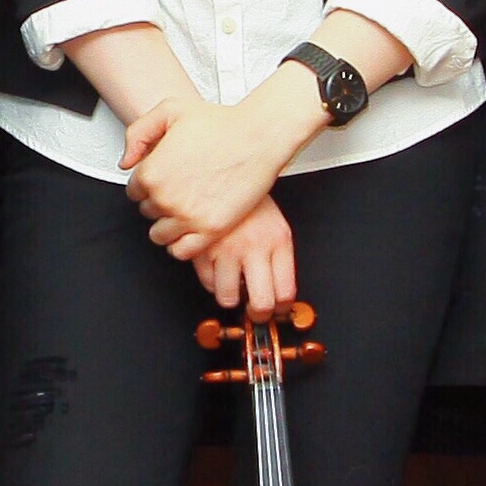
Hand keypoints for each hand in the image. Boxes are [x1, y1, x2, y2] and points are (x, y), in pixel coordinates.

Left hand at [122, 78, 323, 249]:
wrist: (257, 137)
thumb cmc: (220, 123)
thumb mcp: (169, 110)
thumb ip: (138, 133)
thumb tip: (126, 162)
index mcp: (152, 172)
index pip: (134, 191)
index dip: (149, 183)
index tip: (165, 178)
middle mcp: (165, 197)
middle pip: (147, 211)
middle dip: (160, 202)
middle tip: (181, 188)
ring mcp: (187, 216)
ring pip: (160, 234)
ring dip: (168, 224)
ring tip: (185, 209)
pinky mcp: (210, 230)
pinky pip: (181, 251)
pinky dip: (181, 244)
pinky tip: (191, 228)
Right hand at [190, 199, 296, 313]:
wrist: (220, 171)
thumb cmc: (248, 202)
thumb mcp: (275, 225)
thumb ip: (278, 258)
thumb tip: (278, 295)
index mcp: (278, 241)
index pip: (285, 292)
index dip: (280, 308)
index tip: (276, 309)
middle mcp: (253, 247)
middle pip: (260, 303)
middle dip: (257, 313)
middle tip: (254, 309)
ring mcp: (225, 249)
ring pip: (228, 298)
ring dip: (230, 296)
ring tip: (232, 283)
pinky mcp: (200, 248)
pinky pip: (207, 282)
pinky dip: (211, 279)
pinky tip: (217, 265)